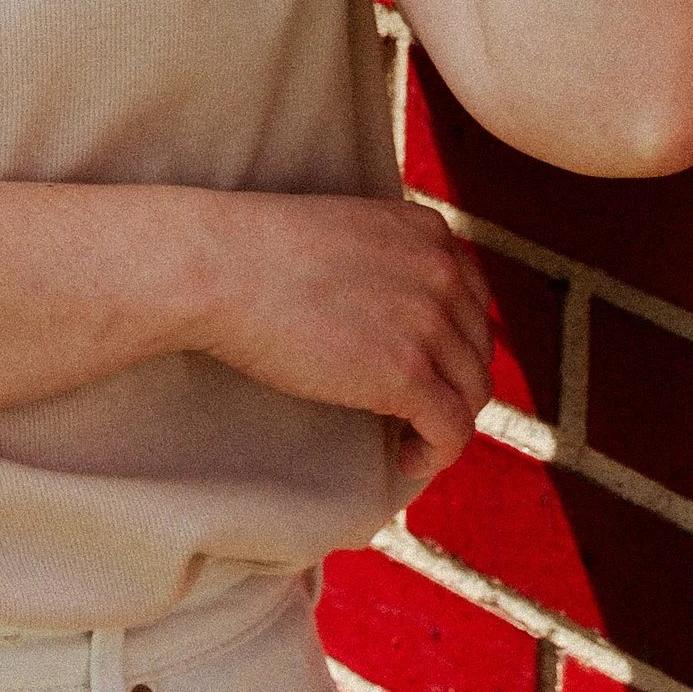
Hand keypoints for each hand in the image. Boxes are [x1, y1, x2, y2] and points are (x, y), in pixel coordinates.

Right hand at [197, 186, 495, 493]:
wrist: (216, 268)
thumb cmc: (256, 253)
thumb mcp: (346, 233)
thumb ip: (386, 261)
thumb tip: (392, 318)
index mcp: (429, 232)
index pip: (472, 302)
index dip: (453, 344)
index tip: (426, 371)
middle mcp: (443, 272)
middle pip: (476, 350)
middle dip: (451, 385)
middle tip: (413, 411)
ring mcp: (429, 323)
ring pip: (471, 394)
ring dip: (445, 423)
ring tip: (408, 438)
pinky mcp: (407, 375)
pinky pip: (451, 431)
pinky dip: (436, 454)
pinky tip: (405, 458)